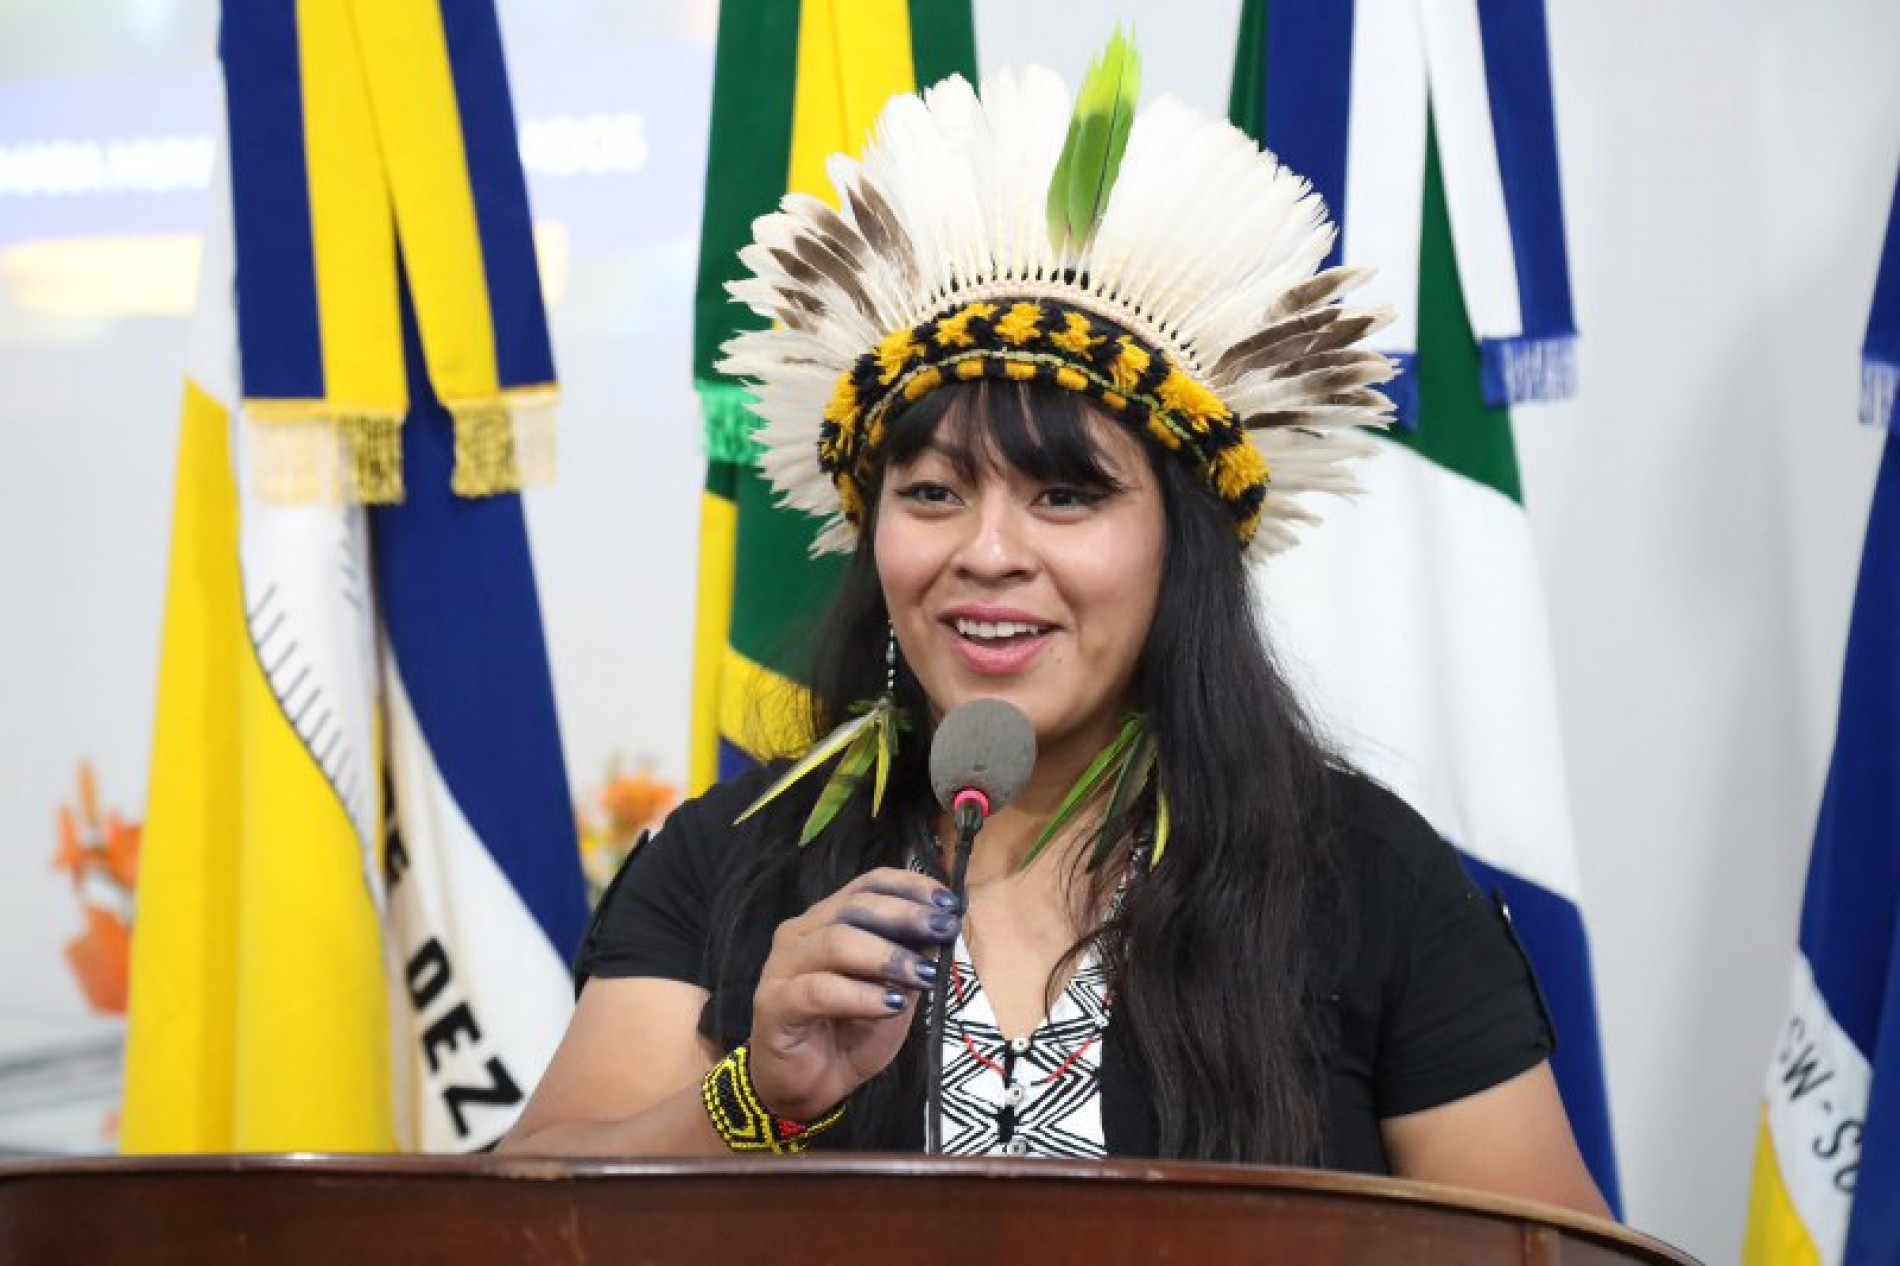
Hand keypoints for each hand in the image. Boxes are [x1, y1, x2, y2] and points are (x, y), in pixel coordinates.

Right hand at [746, 867, 959, 1121]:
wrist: (808, 1088)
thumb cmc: (849, 1034)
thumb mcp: (894, 992)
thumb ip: (911, 959)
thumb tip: (943, 928)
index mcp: (827, 920)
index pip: (867, 884)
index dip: (910, 887)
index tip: (948, 902)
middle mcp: (800, 933)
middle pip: (854, 907)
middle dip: (906, 916)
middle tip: (944, 931)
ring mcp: (782, 967)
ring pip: (836, 942)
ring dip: (887, 956)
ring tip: (924, 975)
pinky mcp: (774, 1004)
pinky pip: (820, 991)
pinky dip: (862, 995)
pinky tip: (892, 1005)